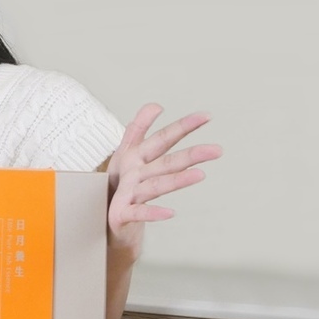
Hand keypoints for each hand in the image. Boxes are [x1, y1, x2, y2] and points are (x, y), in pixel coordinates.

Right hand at [106, 104, 222, 255]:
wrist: (102, 213)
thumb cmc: (120, 181)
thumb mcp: (126, 151)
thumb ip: (139, 127)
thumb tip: (155, 105)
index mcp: (135, 156)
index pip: (163, 138)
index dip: (183, 126)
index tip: (206, 116)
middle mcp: (133, 172)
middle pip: (165, 162)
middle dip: (189, 155)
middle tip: (216, 150)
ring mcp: (127, 193)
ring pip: (155, 186)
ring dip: (176, 180)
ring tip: (199, 175)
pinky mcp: (121, 213)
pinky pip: (139, 213)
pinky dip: (152, 213)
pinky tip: (170, 213)